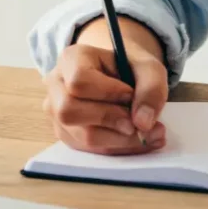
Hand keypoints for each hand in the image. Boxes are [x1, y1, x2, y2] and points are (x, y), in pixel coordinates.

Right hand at [42, 16, 168, 155]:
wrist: (121, 76)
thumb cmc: (131, 67)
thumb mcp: (149, 67)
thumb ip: (151, 88)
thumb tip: (142, 123)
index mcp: (71, 59)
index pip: (78, 80)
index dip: (107, 92)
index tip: (131, 94)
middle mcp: (56, 86)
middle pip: (70, 111)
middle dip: (110, 120)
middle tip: (140, 123)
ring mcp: (57, 113)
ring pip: (81, 136)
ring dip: (119, 140)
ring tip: (149, 134)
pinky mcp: (67, 135)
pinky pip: (89, 150)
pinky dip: (117, 147)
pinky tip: (139, 140)